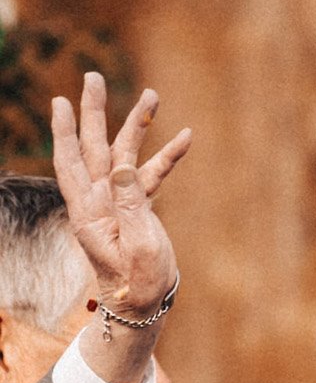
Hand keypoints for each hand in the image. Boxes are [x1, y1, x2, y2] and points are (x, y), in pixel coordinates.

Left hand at [50, 70, 190, 382]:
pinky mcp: (139, 209)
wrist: (144, 305)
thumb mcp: (136, 246)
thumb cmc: (138, 282)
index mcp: (90, 211)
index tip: (62, 101)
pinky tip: (185, 137)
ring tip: (152, 95)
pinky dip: (167, 157)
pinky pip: (153, 176)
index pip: (72, 162)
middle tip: (93, 77)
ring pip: (125, 155)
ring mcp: (119, 203)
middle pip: (94, 147)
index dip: (65, 131)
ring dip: (136, 125)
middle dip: (94, 111)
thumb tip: (123, 166)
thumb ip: (131, 206)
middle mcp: (100, 201)